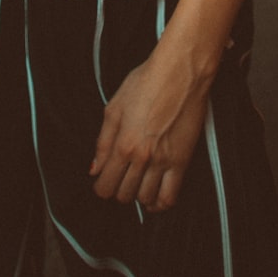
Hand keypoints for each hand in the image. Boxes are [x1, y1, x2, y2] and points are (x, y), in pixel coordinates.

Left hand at [90, 42, 213, 212]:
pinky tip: (154, 198)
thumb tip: (95, 168)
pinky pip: (170, 197)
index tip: (103, 181)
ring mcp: (164, 161)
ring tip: (136, 184)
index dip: (101, 187)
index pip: (106, 185)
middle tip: (120, 179)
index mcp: (123, 144)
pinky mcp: (182, 161)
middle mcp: (143, 157)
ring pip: (145, 198)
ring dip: (137, 196)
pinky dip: (159, 203)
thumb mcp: (115, 106)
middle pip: (124, 195)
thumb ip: (103, 141)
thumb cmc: (147, 82)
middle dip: (118, 190)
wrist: (180, 72)